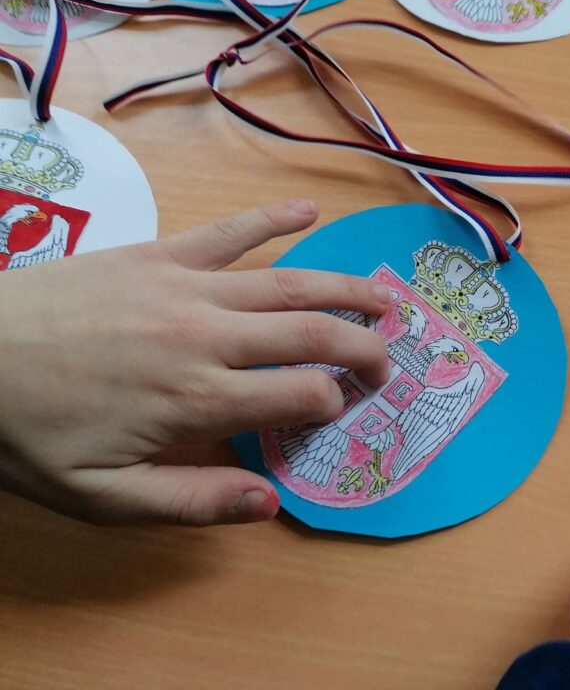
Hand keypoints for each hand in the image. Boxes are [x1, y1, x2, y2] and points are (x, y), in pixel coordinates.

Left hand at [0, 200, 390, 526]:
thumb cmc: (28, 434)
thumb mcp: (102, 497)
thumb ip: (193, 502)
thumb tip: (274, 502)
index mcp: (198, 400)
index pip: (303, 395)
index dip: (338, 403)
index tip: (345, 409)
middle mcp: (208, 337)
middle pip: (313, 335)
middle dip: (363, 348)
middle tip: (389, 359)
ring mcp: (186, 287)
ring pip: (288, 283)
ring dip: (346, 289)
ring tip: (386, 299)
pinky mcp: (160, 255)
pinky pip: (229, 232)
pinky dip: (273, 219)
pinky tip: (309, 212)